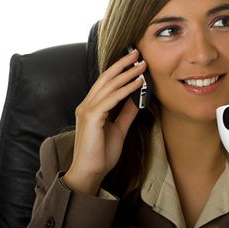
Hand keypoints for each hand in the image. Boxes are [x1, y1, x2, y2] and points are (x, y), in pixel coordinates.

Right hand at [63, 49, 145, 194]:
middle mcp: (86, 105)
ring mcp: (87, 110)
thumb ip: (126, 113)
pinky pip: (112, 99)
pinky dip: (126, 89)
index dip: (119, 70)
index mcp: (91, 107)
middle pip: (105, 78)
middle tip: (138, 54)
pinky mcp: (92, 118)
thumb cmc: (101, 154)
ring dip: (127, 74)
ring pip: (109, 86)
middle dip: (122, 64)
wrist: (90, 173)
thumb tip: (136, 99)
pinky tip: (137, 83)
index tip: (134, 61)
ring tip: (142, 66)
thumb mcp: (119, 129)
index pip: (105, 82)